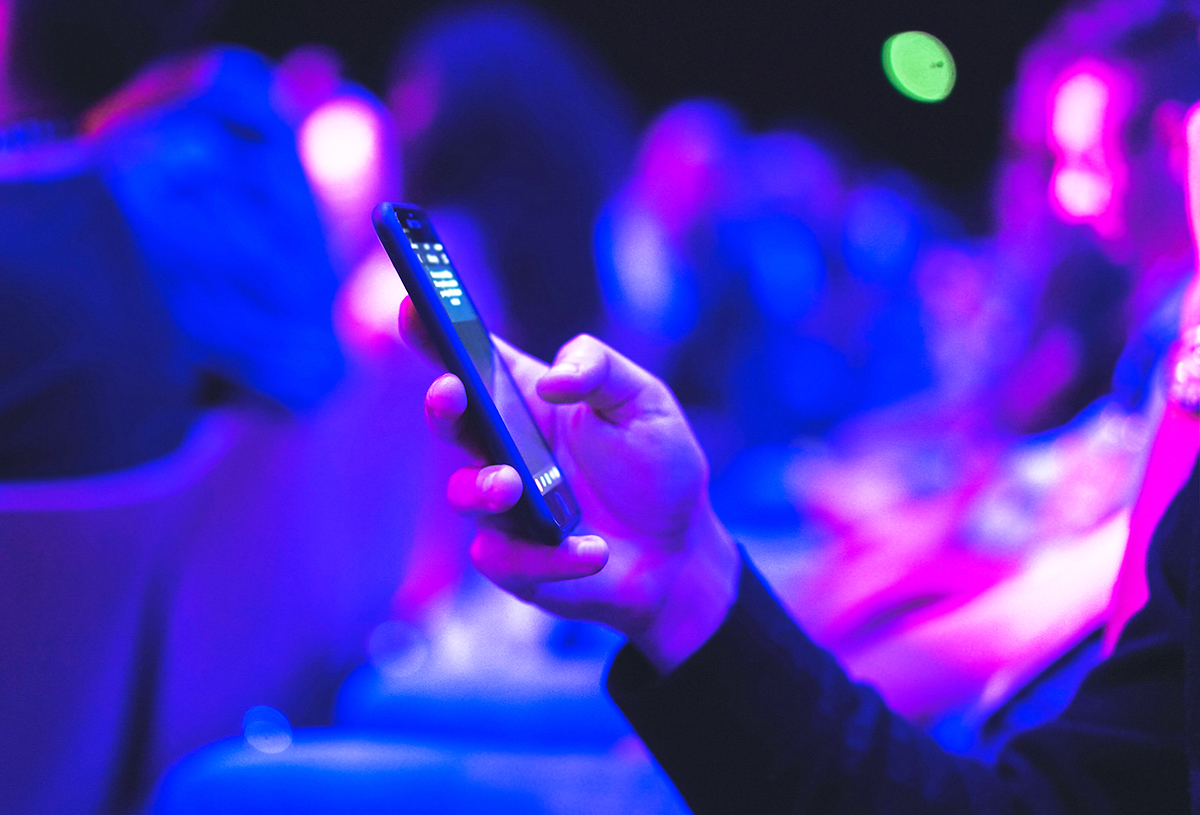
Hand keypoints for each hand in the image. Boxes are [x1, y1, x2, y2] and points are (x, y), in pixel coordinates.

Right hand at [400, 298, 738, 672]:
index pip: (470, 357)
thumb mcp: (644, 400)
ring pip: (462, 494)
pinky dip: (549, 556)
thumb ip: (600, 369)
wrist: (679, 550)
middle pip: (450, 421)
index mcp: (525, 398)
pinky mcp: (514, 561)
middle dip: (441, 405)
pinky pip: (504, 559)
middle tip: (450, 392)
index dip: (433, 331)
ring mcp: (502, 506)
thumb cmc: (656, 465)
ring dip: (482, 488)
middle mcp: (503, 448)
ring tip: (513, 485)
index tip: (413, 308)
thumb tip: (552, 380)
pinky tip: (592, 549)